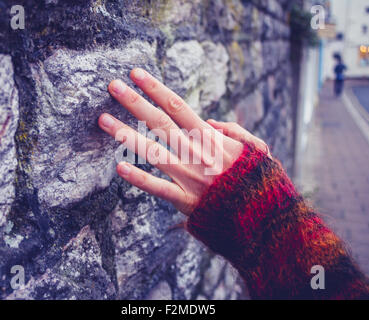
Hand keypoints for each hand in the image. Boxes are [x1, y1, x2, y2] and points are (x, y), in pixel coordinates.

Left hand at [98, 68, 269, 214]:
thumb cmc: (259, 181)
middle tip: (112, 86)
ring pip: (153, 152)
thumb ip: (235, 131)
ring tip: (103, 120)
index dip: (156, 89)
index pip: (179, 107)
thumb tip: (209, 121)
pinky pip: (159, 189)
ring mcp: (190, 178)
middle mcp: (197, 154)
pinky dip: (139, 179)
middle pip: (161, 123)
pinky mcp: (186, 202)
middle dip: (135, 102)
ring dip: (126, 135)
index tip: (136, 74)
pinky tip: (119, 167)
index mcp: (212, 139)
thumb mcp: (257, 149)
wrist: (265, 219)